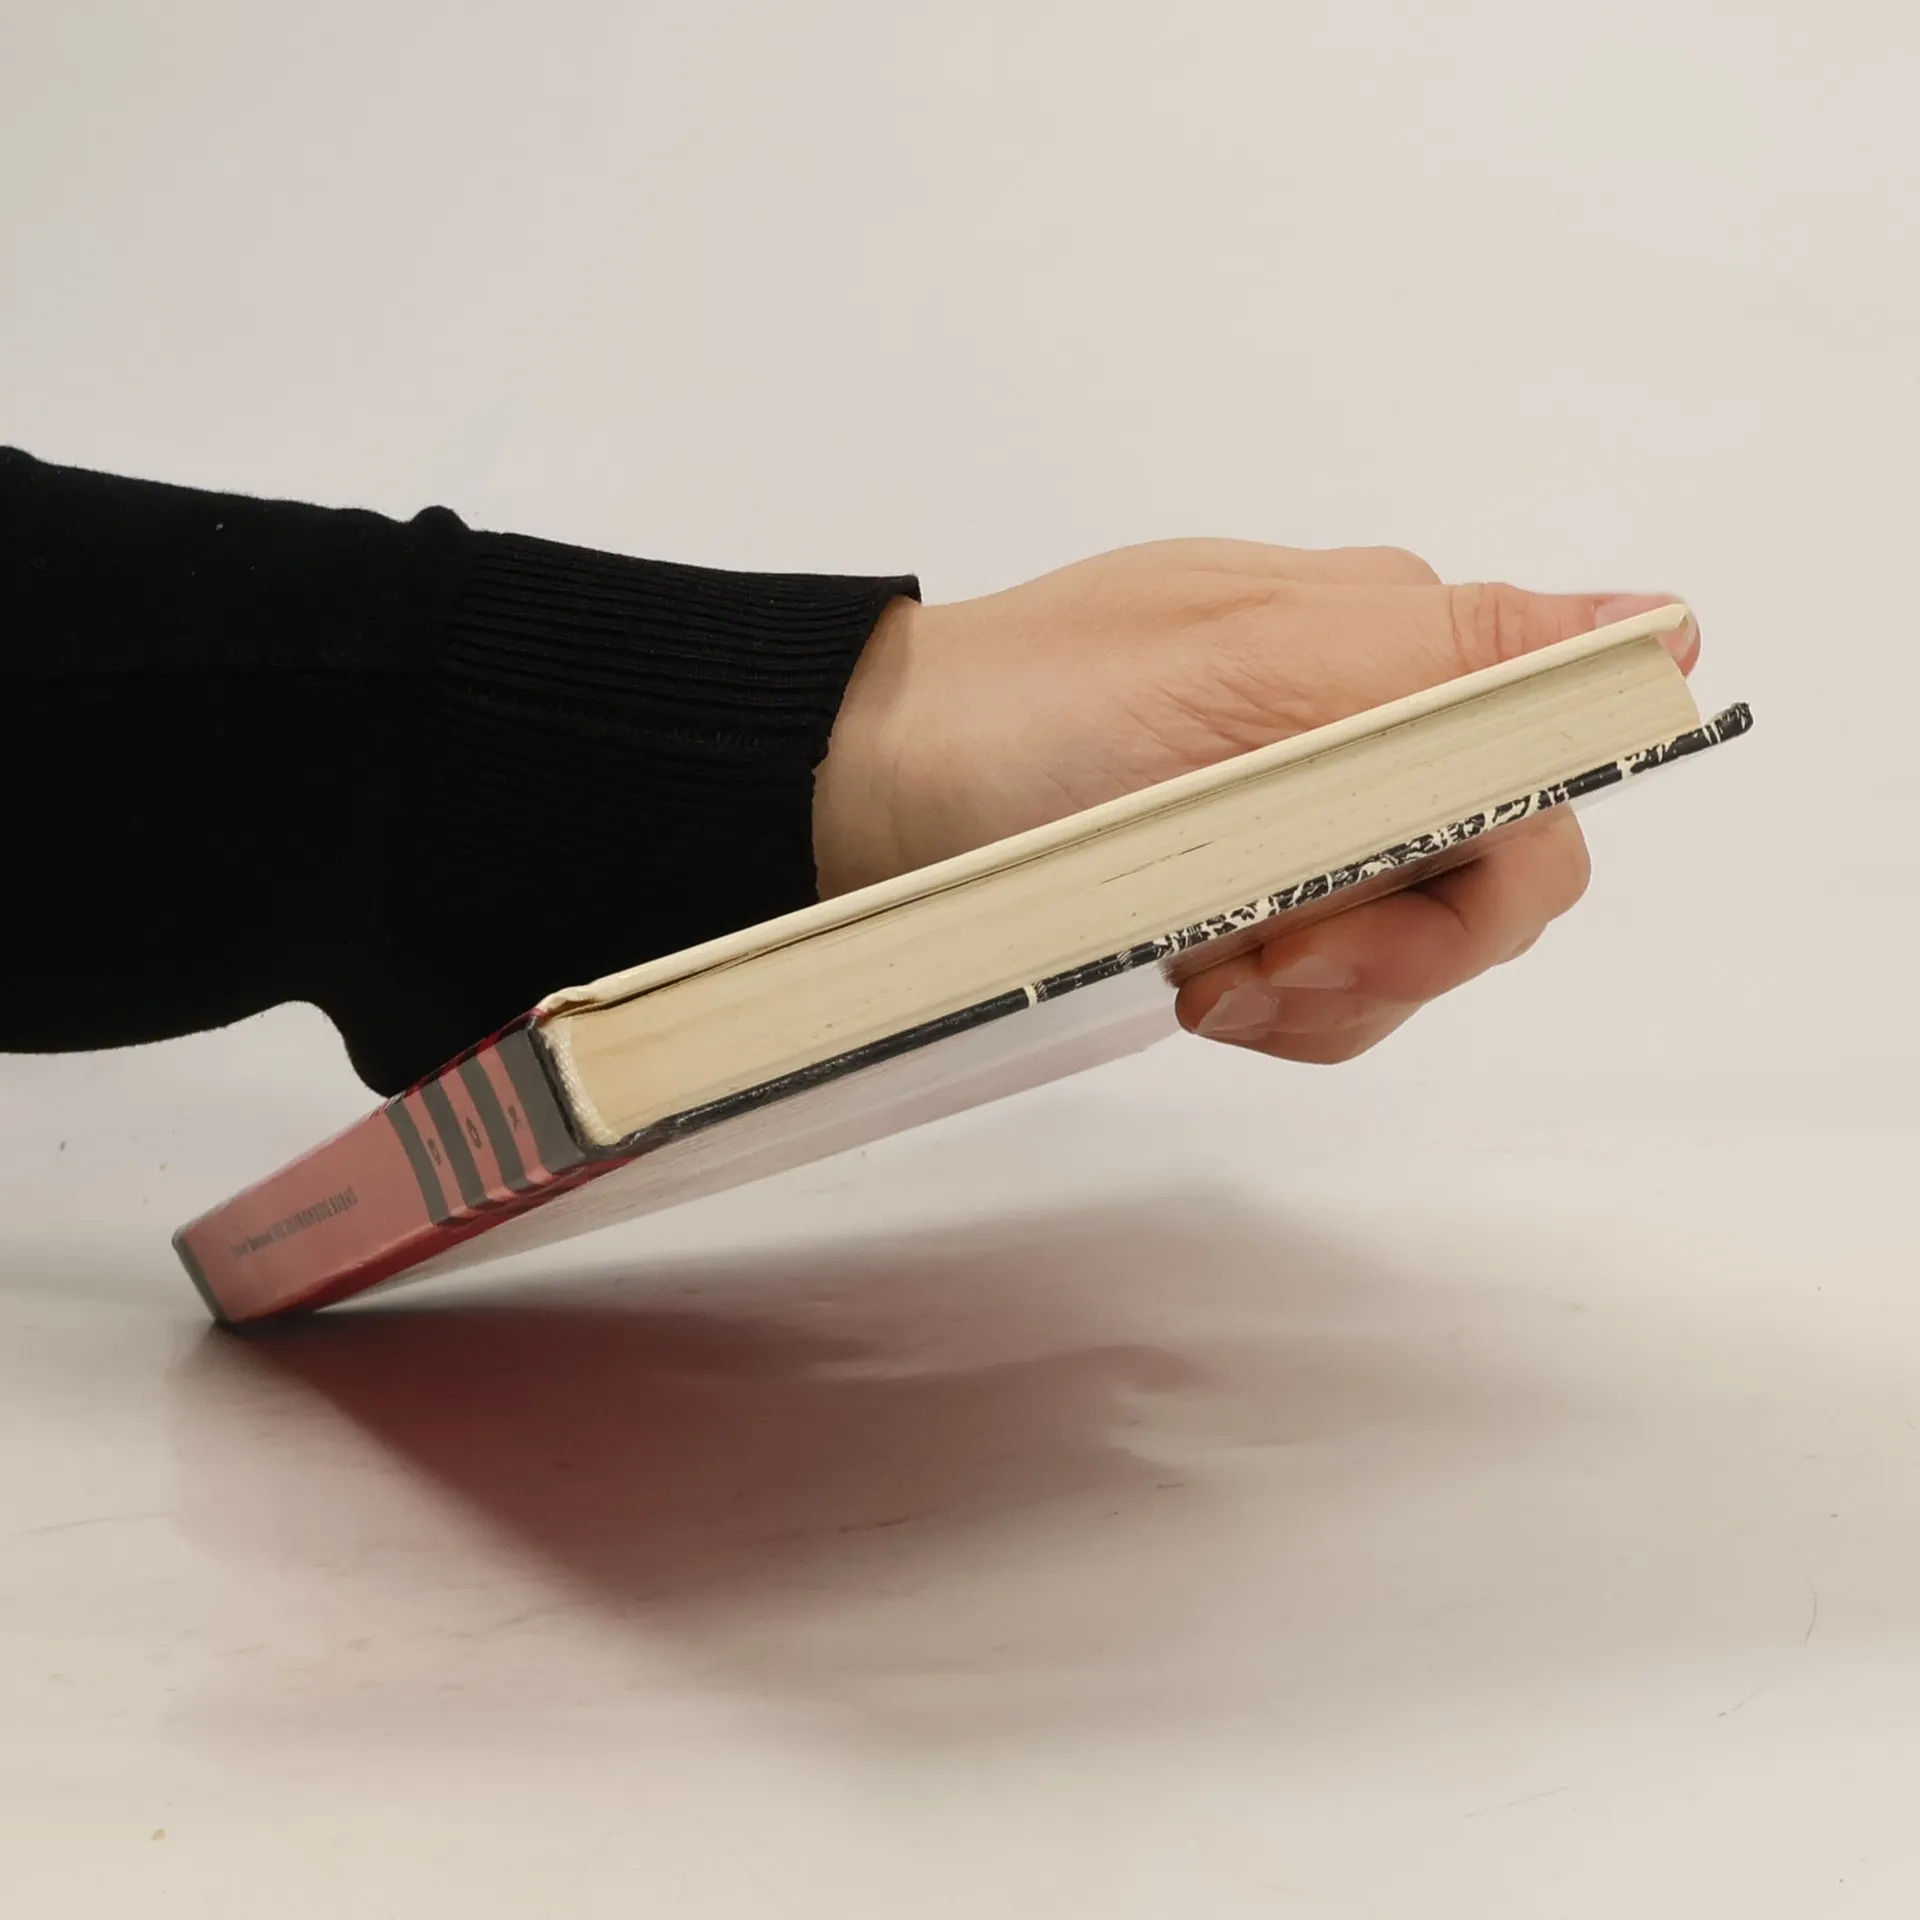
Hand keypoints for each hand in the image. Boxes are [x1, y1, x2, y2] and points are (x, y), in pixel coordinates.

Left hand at [813, 541, 1697, 1062]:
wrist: (870, 789)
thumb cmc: (1033, 711)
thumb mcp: (1239, 664)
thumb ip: (1451, 663)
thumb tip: (1662, 629)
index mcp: (1392, 649)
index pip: (1546, 780)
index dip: (1485, 879)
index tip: (1354, 917)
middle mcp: (1371, 734)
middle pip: (1490, 888)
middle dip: (1386, 952)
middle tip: (1253, 966)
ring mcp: (1310, 826)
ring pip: (1411, 957)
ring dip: (1319, 990)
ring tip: (1198, 971)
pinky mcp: (1253, 901)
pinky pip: (1328, 993)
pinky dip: (1272, 1007)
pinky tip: (1189, 982)